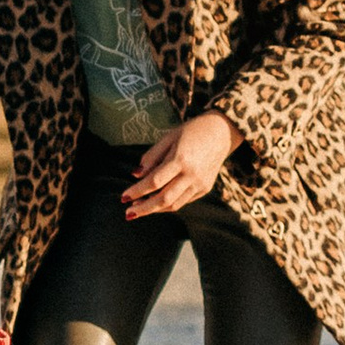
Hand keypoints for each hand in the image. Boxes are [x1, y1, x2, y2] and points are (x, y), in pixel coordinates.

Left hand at [121, 111, 240, 219]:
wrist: (222, 132)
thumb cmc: (191, 131)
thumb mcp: (168, 138)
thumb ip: (151, 157)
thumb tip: (136, 175)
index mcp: (181, 159)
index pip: (154, 181)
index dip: (137, 191)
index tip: (123, 197)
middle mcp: (192, 174)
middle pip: (164, 199)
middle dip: (144, 208)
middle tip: (128, 213)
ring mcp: (200, 183)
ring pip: (174, 204)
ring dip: (155, 209)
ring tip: (139, 209)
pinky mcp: (205, 188)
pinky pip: (183, 201)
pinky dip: (168, 205)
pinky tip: (156, 202)